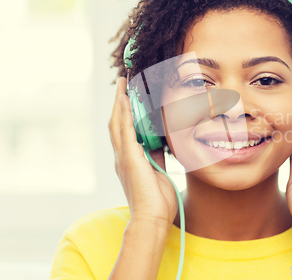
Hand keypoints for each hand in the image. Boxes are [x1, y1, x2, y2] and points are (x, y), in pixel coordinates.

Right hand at [108, 77, 177, 225]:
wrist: (153, 219)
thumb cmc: (158, 201)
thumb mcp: (159, 172)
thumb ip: (157, 156)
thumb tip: (161, 142)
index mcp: (129, 160)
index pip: (125, 130)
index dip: (125, 112)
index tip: (129, 96)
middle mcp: (122, 156)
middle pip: (117, 123)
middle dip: (119, 102)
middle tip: (124, 83)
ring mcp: (124, 157)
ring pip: (117, 123)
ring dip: (120, 102)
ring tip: (123, 84)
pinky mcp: (129, 159)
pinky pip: (124, 131)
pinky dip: (123, 114)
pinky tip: (124, 99)